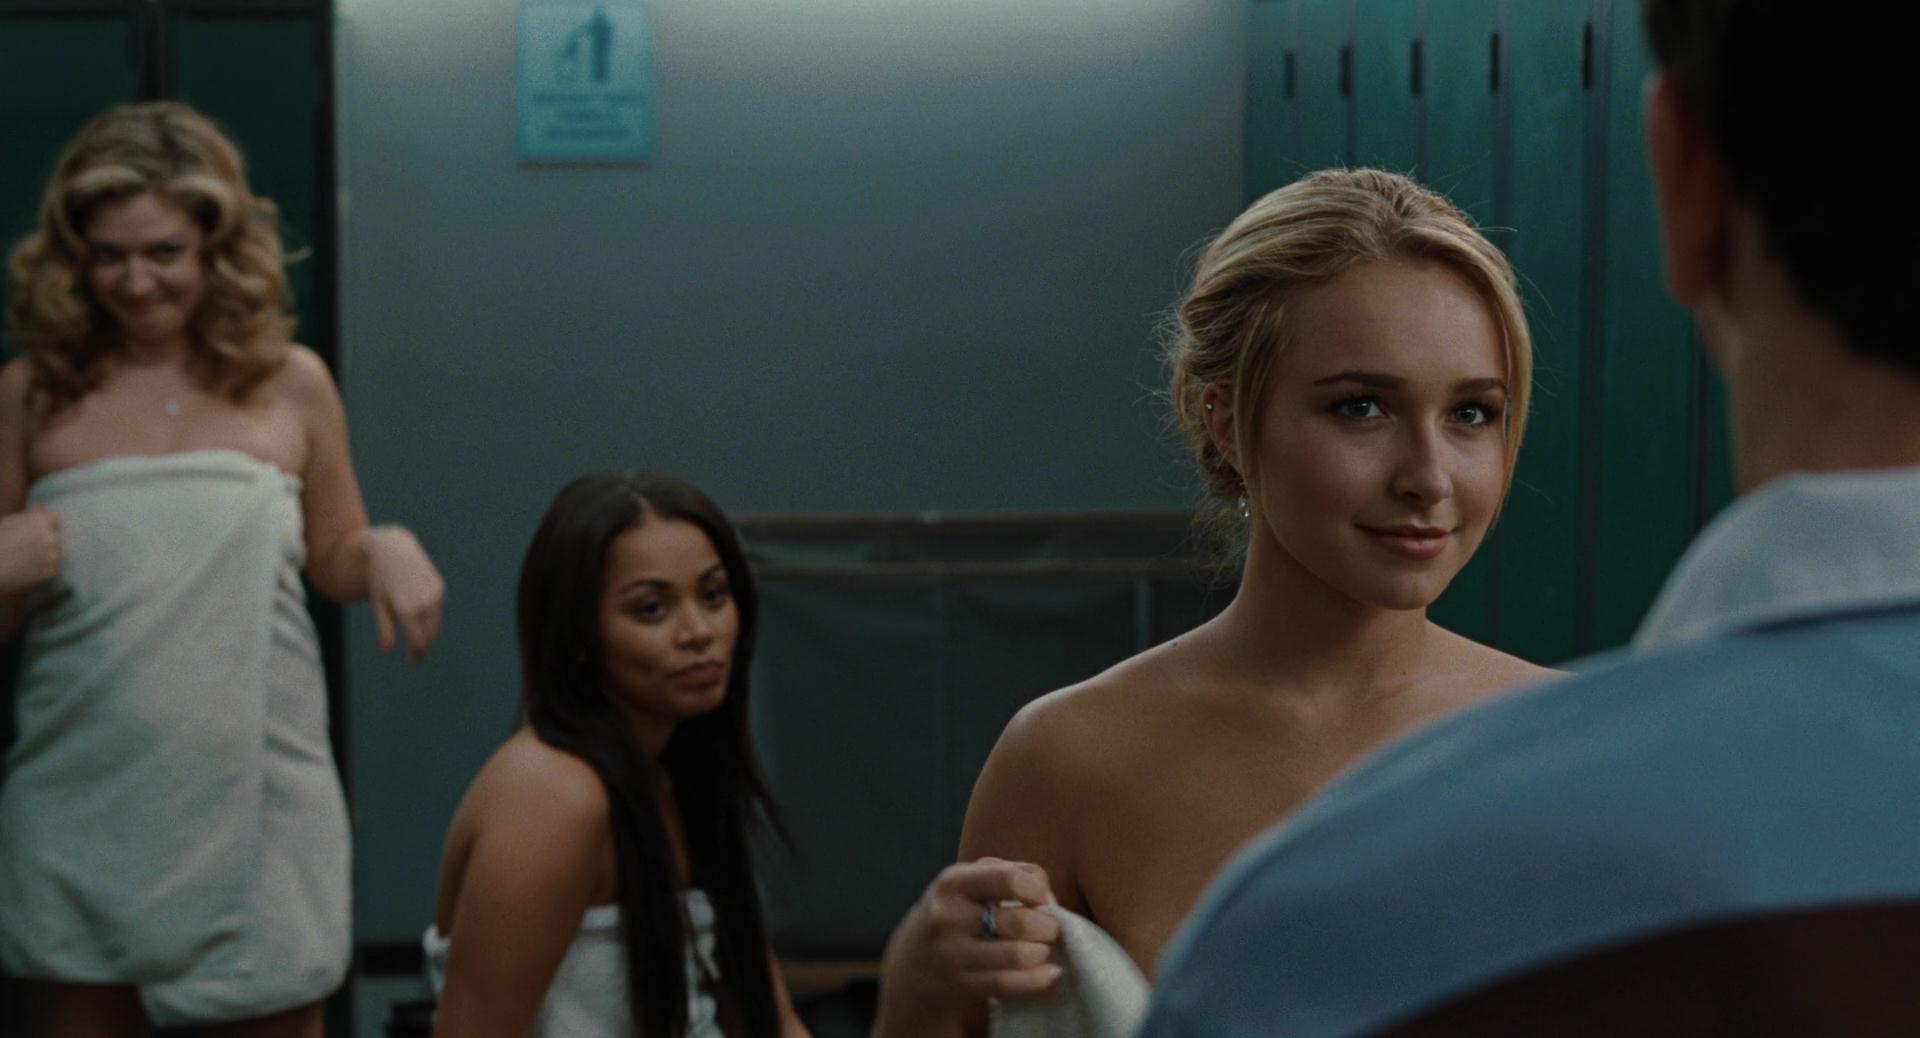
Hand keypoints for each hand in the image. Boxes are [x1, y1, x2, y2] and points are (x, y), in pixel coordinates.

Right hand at [0, 505, 60, 593]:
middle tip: (26, 549)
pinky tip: (27, 570)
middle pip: (56, 537)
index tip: (34, 534)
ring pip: (55, 553)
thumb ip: (29, 515)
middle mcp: (51, 537)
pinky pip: (53, 569)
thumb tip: (43, 505)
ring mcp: (53, 555)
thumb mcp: (9, 523)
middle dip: (45, 542)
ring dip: (45, 556)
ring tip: (25, 559)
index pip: (54, 519)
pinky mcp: (52, 572)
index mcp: (41, 521)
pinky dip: (43, 570)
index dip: (44, 526)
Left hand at [364, 524, 444, 659]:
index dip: (416, 654)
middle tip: (416, 655)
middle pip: (430, 636)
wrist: (392, 549)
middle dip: (424, 647)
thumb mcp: (378, 604)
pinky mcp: (439, 587)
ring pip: (436, 624)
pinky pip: (438, 611)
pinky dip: (432, 619)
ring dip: (430, 634)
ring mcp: (434, 594)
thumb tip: (387, 650)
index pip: (418, 641)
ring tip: (420, 641)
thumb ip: (385, 628)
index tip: (413, 660)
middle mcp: (423, 603)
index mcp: (406, 610)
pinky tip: (422, 621)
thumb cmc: (380, 579)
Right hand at [873, 858, 1062, 1036]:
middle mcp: (947, 916)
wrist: (909, 967)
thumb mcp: (967, 884)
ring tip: (1045, 951)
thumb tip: (1048, 898)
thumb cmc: (953, 916)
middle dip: (1048, 926)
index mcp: (952, 882)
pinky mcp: (957, 985)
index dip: (1037, 889)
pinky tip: (1049, 974)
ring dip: (1043, 953)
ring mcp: (950, 954)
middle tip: (1051, 930)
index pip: (1008, 878)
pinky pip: (1007, 984)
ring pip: (1017, 955)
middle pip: (1019, 921)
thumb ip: (1008, 874)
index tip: (1044, 900)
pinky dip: (1037, 980)